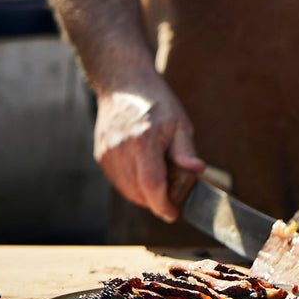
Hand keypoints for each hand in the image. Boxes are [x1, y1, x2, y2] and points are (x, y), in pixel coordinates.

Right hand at [93, 76, 204, 222]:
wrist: (123, 84)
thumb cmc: (156, 102)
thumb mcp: (179, 123)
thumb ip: (185, 151)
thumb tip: (197, 170)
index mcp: (144, 141)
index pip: (151, 185)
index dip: (162, 205)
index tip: (173, 214)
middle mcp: (121, 150)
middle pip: (139, 192)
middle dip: (158, 200)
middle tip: (174, 194)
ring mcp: (108, 154)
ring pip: (128, 191)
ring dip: (145, 195)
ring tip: (161, 179)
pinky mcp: (101, 155)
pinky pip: (119, 182)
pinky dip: (133, 185)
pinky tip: (145, 171)